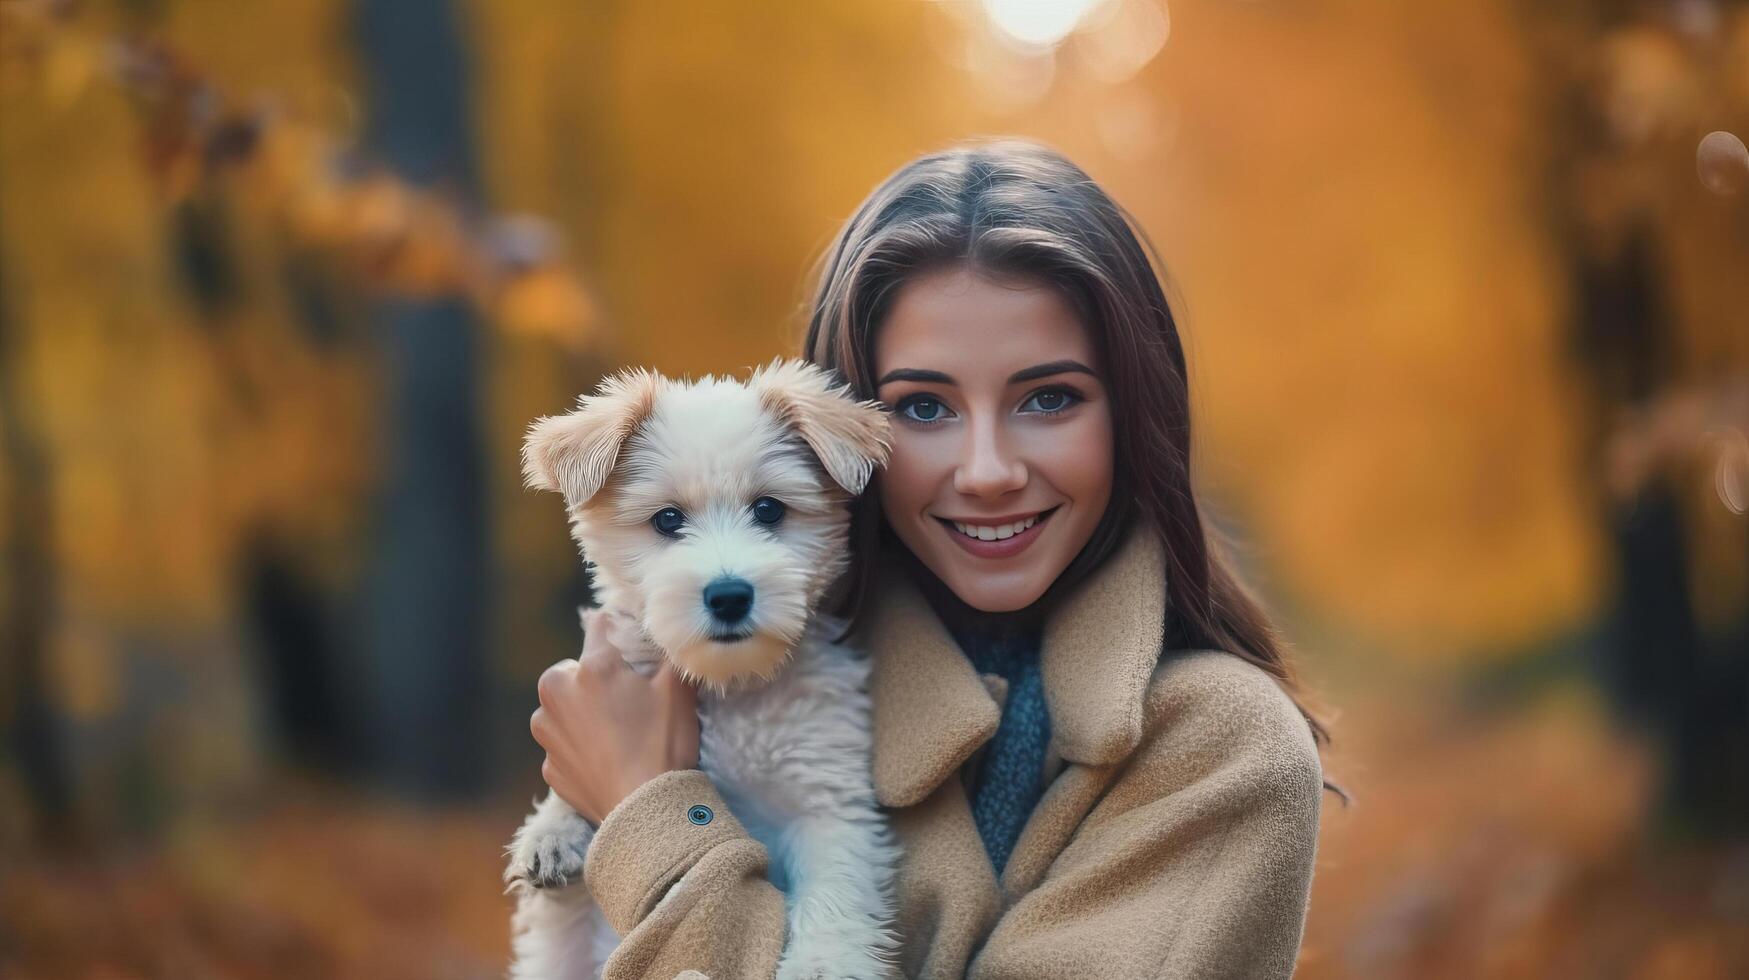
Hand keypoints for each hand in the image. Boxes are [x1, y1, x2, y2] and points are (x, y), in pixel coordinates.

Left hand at [530, 609, 699, 823]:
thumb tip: (670, 637)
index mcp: (590, 668)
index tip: (633, 642)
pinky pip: (564, 745)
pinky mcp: (549, 766)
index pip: (600, 625)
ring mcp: (548, 734)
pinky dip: (581, 747)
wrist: (644, 811)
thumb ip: (668, 655)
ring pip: (563, 708)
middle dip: (595, 678)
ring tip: (618, 733)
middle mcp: (557, 694)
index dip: (620, 629)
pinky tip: (609, 759)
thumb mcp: (677, 690)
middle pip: (574, 669)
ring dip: (583, 712)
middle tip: (628, 699)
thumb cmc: (663, 744)